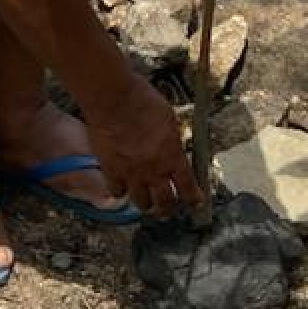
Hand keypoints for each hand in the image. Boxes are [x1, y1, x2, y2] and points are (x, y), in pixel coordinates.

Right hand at [83, 71, 199, 217]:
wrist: (114, 99)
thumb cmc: (142, 100)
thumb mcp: (169, 119)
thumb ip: (172, 140)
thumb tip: (174, 148)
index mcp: (172, 156)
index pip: (188, 187)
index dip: (194, 199)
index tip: (196, 203)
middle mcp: (154, 170)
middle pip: (166, 203)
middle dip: (169, 209)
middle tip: (169, 210)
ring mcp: (132, 173)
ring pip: (142, 203)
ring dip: (146, 203)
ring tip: (146, 202)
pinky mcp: (111, 171)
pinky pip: (117, 191)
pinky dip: (120, 191)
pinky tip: (122, 186)